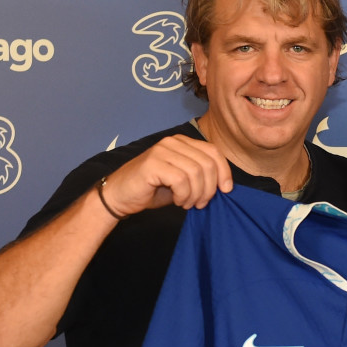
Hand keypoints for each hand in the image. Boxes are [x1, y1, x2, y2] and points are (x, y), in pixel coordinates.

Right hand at [99, 135, 233, 215]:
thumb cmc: (152, 190)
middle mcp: (173, 142)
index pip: (213, 151)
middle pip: (207, 163)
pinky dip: (184, 195)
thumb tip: (225, 184)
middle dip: (209, 188)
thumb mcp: (183, 181)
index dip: (224, 171)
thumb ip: (200, 176)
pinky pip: (181, 180)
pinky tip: (178, 201)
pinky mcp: (153, 163)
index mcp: (182, 142)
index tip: (226, 190)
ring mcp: (162, 150)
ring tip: (187, 204)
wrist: (120, 196)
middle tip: (200, 203)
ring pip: (196, 172)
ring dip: (196, 194)